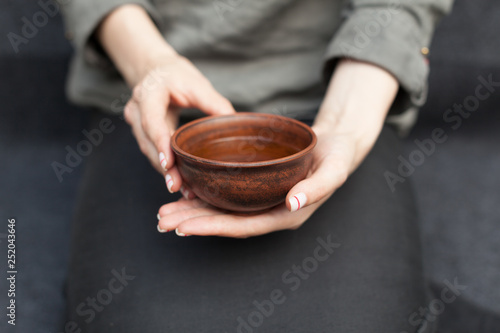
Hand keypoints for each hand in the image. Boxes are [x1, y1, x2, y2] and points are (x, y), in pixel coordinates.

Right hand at [97, 5, 234, 188]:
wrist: (156, 71)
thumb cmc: (178, 76)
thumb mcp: (198, 84)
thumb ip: (215, 104)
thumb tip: (235, 126)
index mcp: (149, 93)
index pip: (152, 121)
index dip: (160, 144)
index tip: (169, 164)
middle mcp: (136, 109)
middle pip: (148, 143)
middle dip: (164, 167)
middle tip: (178, 187)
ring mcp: (135, 122)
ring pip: (148, 151)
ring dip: (165, 172)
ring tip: (184, 190)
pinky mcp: (140, 133)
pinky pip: (152, 152)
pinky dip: (166, 167)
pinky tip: (180, 182)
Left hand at [157, 59, 398, 236]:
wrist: (336, 143)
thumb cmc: (337, 156)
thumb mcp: (334, 170)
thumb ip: (316, 188)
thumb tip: (292, 203)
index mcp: (286, 215)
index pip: (243, 227)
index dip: (213, 228)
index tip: (184, 227)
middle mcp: (270, 212)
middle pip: (226, 222)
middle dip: (193, 222)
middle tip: (161, 220)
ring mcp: (262, 201)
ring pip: (222, 210)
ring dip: (192, 212)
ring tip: (164, 212)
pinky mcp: (256, 186)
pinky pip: (226, 195)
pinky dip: (205, 196)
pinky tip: (186, 193)